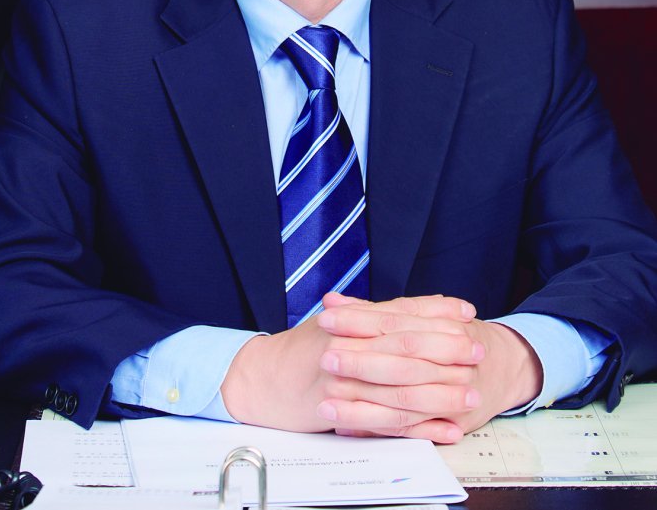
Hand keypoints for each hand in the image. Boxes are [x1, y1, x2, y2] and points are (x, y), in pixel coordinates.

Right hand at [220, 294, 476, 439]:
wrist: (260, 378)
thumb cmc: (302, 349)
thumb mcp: (336, 322)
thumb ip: (374, 315)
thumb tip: (418, 308)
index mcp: (350, 319)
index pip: (400, 311)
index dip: (435, 311)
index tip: (467, 312)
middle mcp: (348, 343)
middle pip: (405, 345)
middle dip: (446, 349)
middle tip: (477, 350)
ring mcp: (342, 377)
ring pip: (400, 386)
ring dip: (440, 392)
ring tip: (470, 395)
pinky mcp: (338, 410)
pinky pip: (386, 422)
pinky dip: (420, 428)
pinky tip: (446, 430)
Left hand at [315, 294, 541, 439]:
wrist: (504, 365)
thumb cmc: (454, 336)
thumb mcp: (422, 315)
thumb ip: (375, 311)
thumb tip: (332, 302)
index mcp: (439, 325)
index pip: (393, 321)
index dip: (359, 319)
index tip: (327, 317)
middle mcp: (448, 359)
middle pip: (399, 359)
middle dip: (360, 360)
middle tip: (326, 358)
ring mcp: (450, 393)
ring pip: (401, 400)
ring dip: (361, 404)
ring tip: (326, 402)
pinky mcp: (447, 422)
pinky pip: (408, 429)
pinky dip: (376, 429)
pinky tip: (347, 428)